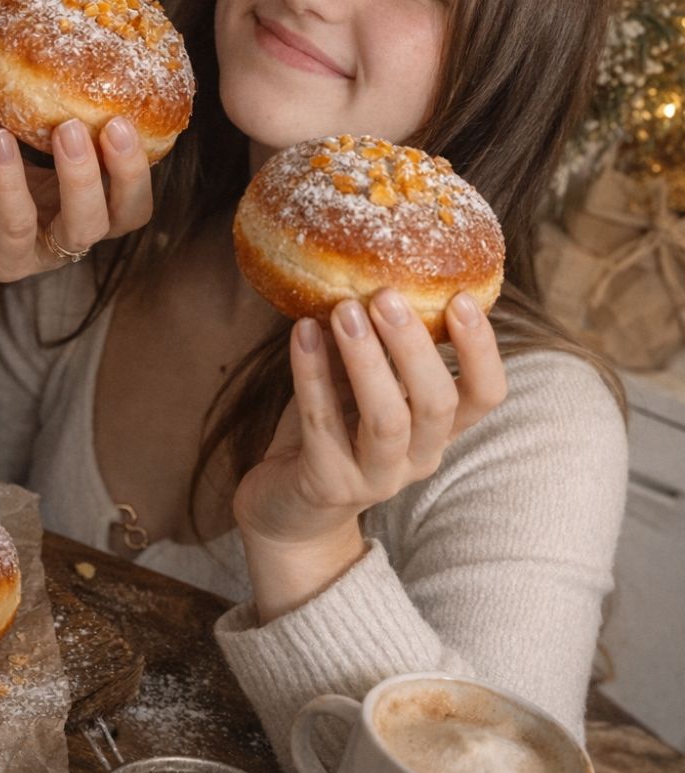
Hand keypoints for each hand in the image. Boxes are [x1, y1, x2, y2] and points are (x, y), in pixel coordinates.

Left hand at [0, 103, 152, 306]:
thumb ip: (13, 98)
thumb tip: (28, 38)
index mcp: (75, 198)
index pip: (131, 185)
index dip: (145, 152)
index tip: (139, 101)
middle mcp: (67, 227)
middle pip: (129, 214)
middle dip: (131, 170)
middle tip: (117, 122)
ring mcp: (37, 251)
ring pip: (83, 226)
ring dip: (81, 177)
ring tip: (65, 129)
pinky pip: (15, 225)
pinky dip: (10, 182)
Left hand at [234, 291, 506, 618]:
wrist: (285, 507)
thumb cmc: (333, 427)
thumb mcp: (365, 383)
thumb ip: (381, 343)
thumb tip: (382, 266)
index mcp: (438, 429)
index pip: (486, 394)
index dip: (482, 349)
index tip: (462, 297)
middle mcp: (418, 457)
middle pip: (437, 404)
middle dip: (414, 345)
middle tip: (387, 294)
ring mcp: (375, 478)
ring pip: (386, 420)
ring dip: (366, 359)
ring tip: (344, 310)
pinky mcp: (328, 485)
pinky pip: (322, 425)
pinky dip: (311, 374)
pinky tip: (302, 332)